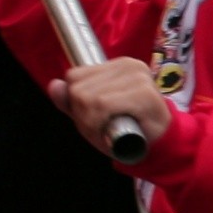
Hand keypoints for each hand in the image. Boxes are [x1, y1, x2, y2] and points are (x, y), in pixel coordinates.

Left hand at [47, 58, 169, 159]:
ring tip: (109, 127)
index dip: (76, 101)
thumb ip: (70, 100)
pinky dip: (100, 122)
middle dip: (83, 113)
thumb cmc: (126, 130)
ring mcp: (138, 77)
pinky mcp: (144, 92)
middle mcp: (128, 65)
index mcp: (118, 65)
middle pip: (77, 88)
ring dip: (91, 121)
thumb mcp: (91, 115)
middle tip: (103, 124)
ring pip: (87, 97)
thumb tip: (54, 84)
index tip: (96, 115)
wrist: (158, 147)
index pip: (74, 76)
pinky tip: (115, 129)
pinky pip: (102, 105)